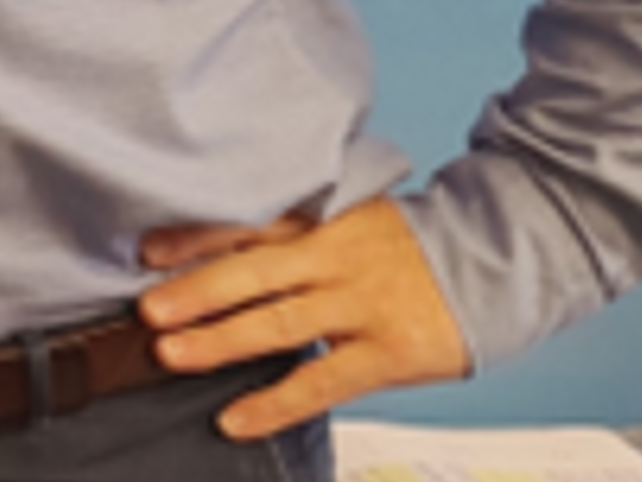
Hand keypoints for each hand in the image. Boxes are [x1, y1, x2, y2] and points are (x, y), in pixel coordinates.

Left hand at [136, 197, 471, 439]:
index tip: (145, 251)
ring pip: (282, 323)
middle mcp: (337, 257)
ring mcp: (363, 304)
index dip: (196, 237)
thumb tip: (207, 252)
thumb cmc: (402, 248)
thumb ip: (289, 233)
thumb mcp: (348, 220)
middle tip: (149, 310)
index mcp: (322, 220)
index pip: (249, 224)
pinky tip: (235, 420)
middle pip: (256, 271)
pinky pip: (322, 382)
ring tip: (173, 355)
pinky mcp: (390, 351)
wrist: (496, 261)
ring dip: (223, 341)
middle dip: (197, 291)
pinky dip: (276, 403)